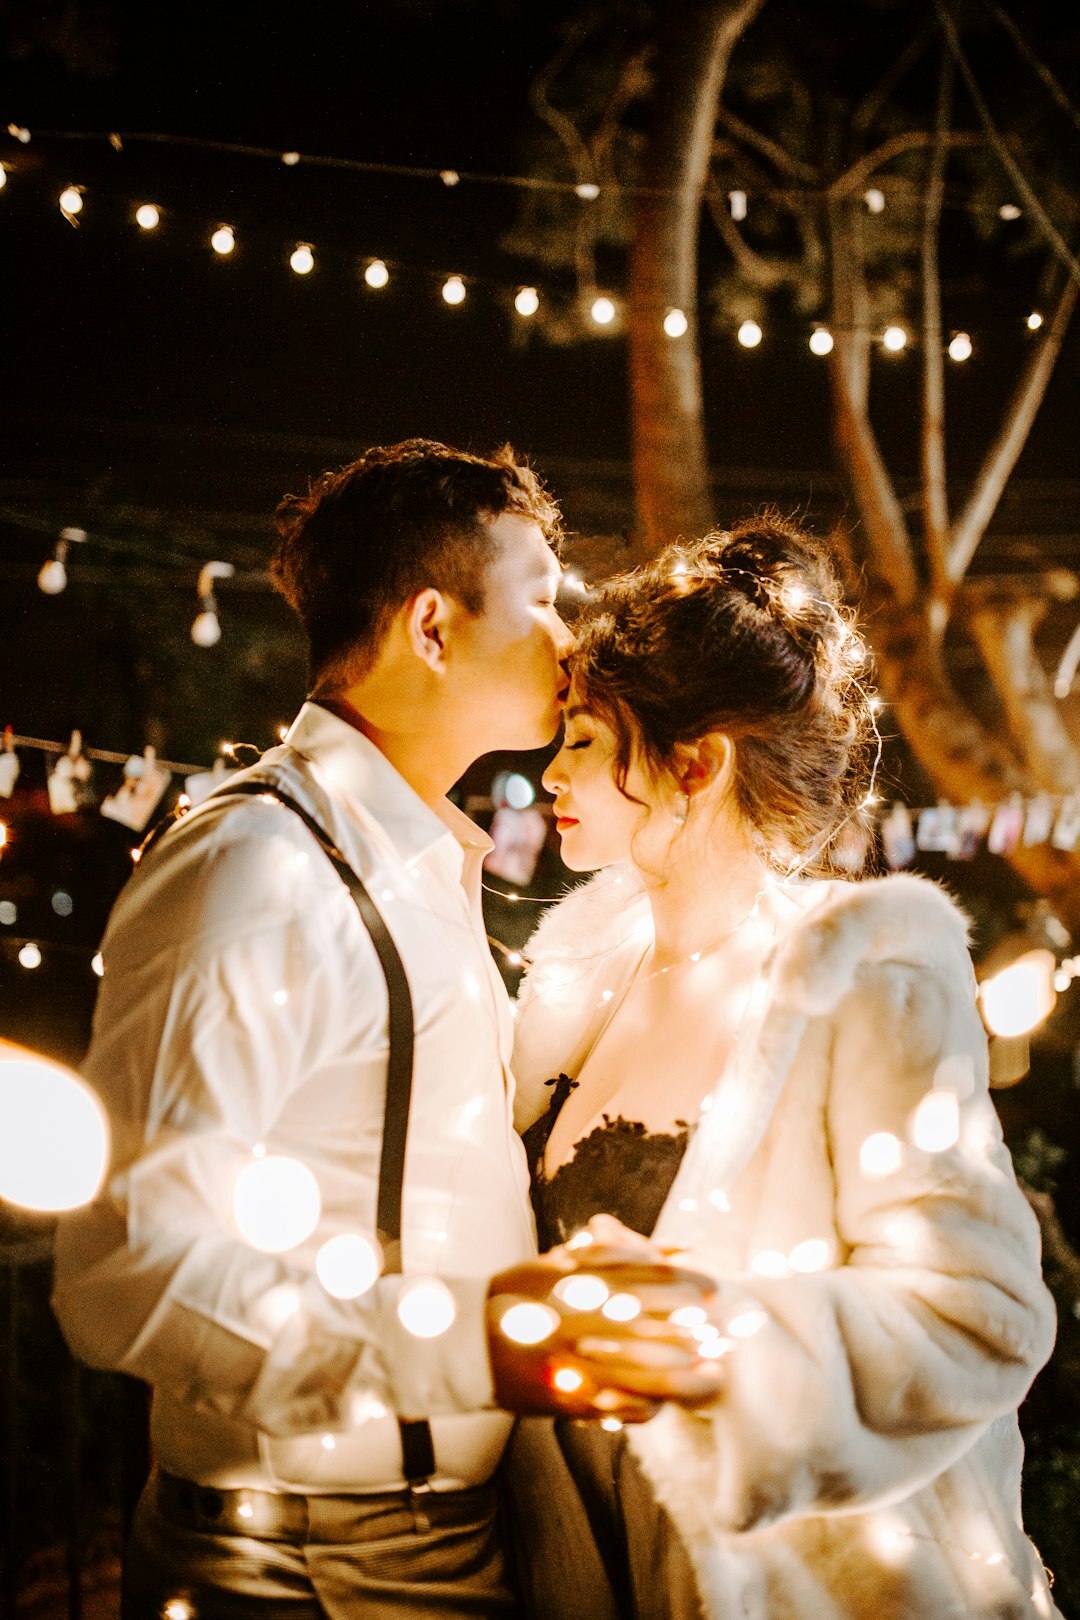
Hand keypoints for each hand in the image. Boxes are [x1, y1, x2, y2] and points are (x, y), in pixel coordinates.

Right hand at [486, 1242, 726, 1421]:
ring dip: (680, 1372)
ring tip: (712, 1372)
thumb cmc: (512, 1296)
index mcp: (574, 1284)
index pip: (640, 1278)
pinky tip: (665, 1404)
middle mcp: (577, 1322)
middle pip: (648, 1323)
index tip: (712, 1285)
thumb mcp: (552, 1264)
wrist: (464, 1345)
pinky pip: (615, 1406)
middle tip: (722, 1331)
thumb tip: (649, 1241)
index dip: (682, 1282)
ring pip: (639, 1371)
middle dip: (690, 1328)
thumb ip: (600, 1253)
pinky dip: (644, 1406)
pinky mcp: (564, 1400)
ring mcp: (572, 1364)